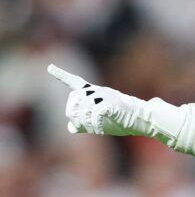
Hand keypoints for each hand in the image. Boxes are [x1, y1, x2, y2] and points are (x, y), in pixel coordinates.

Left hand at [48, 64, 185, 142]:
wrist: (143, 118)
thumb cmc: (124, 120)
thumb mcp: (102, 121)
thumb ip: (85, 123)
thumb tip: (71, 127)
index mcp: (95, 93)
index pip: (76, 83)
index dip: (61, 75)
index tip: (49, 68)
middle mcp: (98, 91)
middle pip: (74, 100)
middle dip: (74, 114)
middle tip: (83, 125)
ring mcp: (105, 96)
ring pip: (83, 109)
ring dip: (86, 123)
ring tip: (95, 128)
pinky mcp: (111, 102)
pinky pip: (95, 114)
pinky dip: (95, 125)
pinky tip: (99, 129)